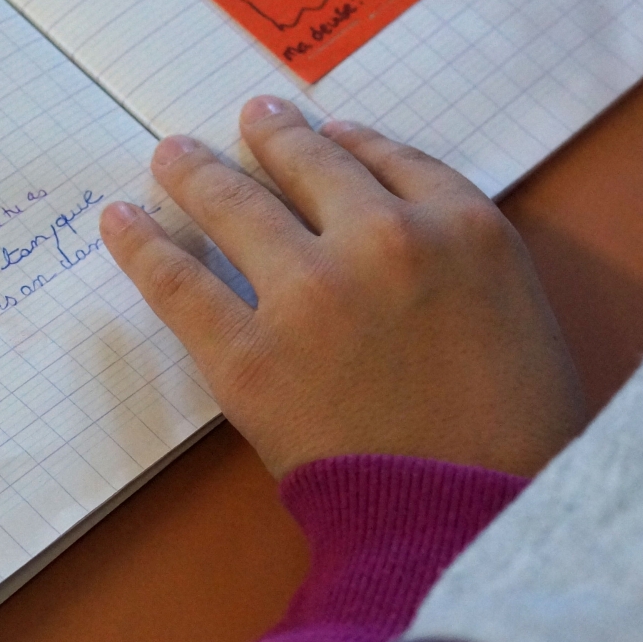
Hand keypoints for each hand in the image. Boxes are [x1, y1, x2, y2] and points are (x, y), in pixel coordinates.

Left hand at [101, 97, 585, 478]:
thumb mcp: (520, 312)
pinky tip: (122, 221)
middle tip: (246, 120)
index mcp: (462, 227)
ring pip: (236, 206)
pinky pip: (180, 283)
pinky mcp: (249, 354)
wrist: (468, 521)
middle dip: (271, 136)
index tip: (319, 130)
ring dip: (197, 172)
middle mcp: (383, 240)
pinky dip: (144, 246)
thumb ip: (461, 253)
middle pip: (310, 166)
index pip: (389, 158)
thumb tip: (391, 213)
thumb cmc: (516, 435)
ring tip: (171, 155)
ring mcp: (309, 293)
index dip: (345, 141)